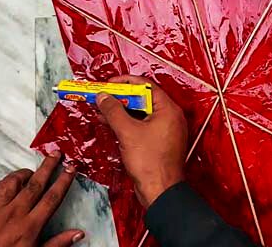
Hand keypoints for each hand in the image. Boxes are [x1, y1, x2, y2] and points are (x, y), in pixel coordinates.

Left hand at [0, 152, 80, 246]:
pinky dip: (3, 182)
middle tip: (56, 154)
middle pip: (35, 184)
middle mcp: (13, 214)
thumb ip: (56, 243)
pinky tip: (7, 183)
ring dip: (24, 173)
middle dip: (48, 167)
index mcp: (29, 226)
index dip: (63, 181)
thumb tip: (77, 234)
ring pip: (13, 182)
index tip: (70, 169)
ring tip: (32, 170)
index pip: (52, 198)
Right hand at [95, 76, 187, 207]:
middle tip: (102, 96)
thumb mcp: (127, 132)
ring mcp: (166, 129)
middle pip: (143, 99)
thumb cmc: (150, 162)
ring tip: (101, 109)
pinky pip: (142, 125)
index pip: (146, 86)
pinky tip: (110, 123)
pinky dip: (127, 123)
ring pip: (141, 113)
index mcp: (169, 109)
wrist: (160, 189)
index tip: (108, 84)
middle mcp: (170, 116)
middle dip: (121, 97)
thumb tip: (103, 96)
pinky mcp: (159, 141)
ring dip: (121, 111)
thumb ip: (114, 111)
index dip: (125, 82)